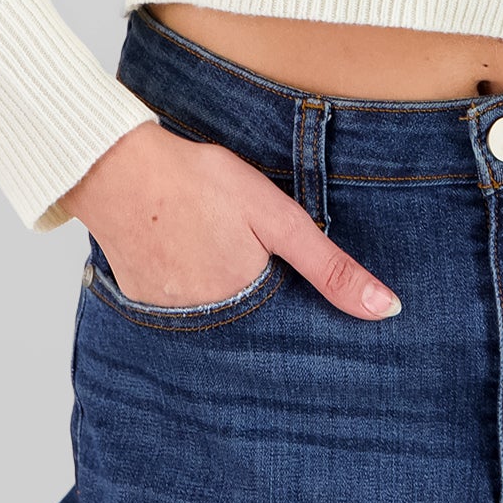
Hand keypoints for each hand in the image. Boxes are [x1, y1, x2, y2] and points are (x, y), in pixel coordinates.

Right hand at [61, 122, 403, 317]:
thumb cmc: (199, 184)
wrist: (115, 169)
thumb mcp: (277, 218)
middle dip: (262, 303)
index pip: (291, 333)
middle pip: (252, 330)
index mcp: (248, 310)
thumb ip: (330, 268)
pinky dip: (192, 289)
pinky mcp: (143, 306)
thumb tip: (386, 310)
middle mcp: (208, 329)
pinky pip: (181, 310)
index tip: (304, 297)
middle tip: (247, 257)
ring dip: (226, 298)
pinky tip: (191, 256)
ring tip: (218, 253)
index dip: (303, 315)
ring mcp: (170, 320)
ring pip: (217, 320)